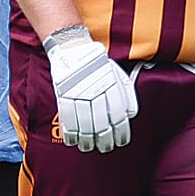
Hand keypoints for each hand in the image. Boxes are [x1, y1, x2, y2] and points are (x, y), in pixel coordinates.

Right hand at [45, 28, 136, 151]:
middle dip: (105, 138)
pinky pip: (67, 117)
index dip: (121, 130)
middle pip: (102, 122)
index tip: (122, 141)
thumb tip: (131, 115)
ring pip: (84, 122)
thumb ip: (126, 94)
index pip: (119, 113)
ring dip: (87, 138)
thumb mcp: (117, 74)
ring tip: (89, 147)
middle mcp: (95, 90)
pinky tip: (73, 140)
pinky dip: (70, 131)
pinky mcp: (63, 94)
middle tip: (106, 148)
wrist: (73, 47)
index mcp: (111, 85)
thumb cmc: (98, 63)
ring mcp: (78, 93)